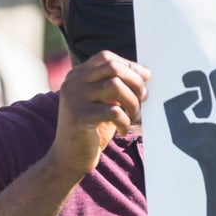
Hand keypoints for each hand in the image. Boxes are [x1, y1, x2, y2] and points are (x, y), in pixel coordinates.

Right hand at [50, 51, 149, 176]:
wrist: (69, 157)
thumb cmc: (92, 129)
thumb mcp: (104, 102)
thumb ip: (117, 86)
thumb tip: (145, 74)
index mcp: (77, 76)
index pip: (106, 58)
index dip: (129, 65)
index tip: (145, 78)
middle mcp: (73, 83)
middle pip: (112, 68)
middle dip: (135, 82)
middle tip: (144, 98)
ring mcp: (74, 98)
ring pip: (115, 86)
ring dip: (133, 102)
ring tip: (135, 116)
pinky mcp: (79, 116)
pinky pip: (113, 111)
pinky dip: (125, 121)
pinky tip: (123, 130)